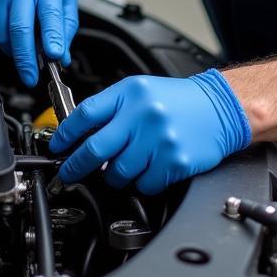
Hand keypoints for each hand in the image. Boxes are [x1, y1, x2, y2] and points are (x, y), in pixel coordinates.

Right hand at [0, 0, 77, 85]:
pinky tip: (0, 20)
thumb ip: (65, 26)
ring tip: (17, 33)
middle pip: (18, 30)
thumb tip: (61, 56)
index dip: (51, 37)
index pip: (49, 12)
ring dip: (9, 46)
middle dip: (26, 60)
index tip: (54, 56)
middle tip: (30, 76)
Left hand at [48, 69, 251, 194]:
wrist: (219, 107)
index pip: (86, 114)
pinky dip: (141, 182)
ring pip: (117, 172)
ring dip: (115, 175)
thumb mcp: (141, 92)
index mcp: (130, 92)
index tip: (57, 146)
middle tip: (68, 173)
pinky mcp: (173, 161)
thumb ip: (111, 109)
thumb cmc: (178, 101)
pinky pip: (143, 184)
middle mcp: (143, 114)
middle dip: (75, 166)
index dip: (65, 134)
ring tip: (128, 163)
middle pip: (94, 148)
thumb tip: (77, 134)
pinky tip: (151, 167)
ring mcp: (158, 139)